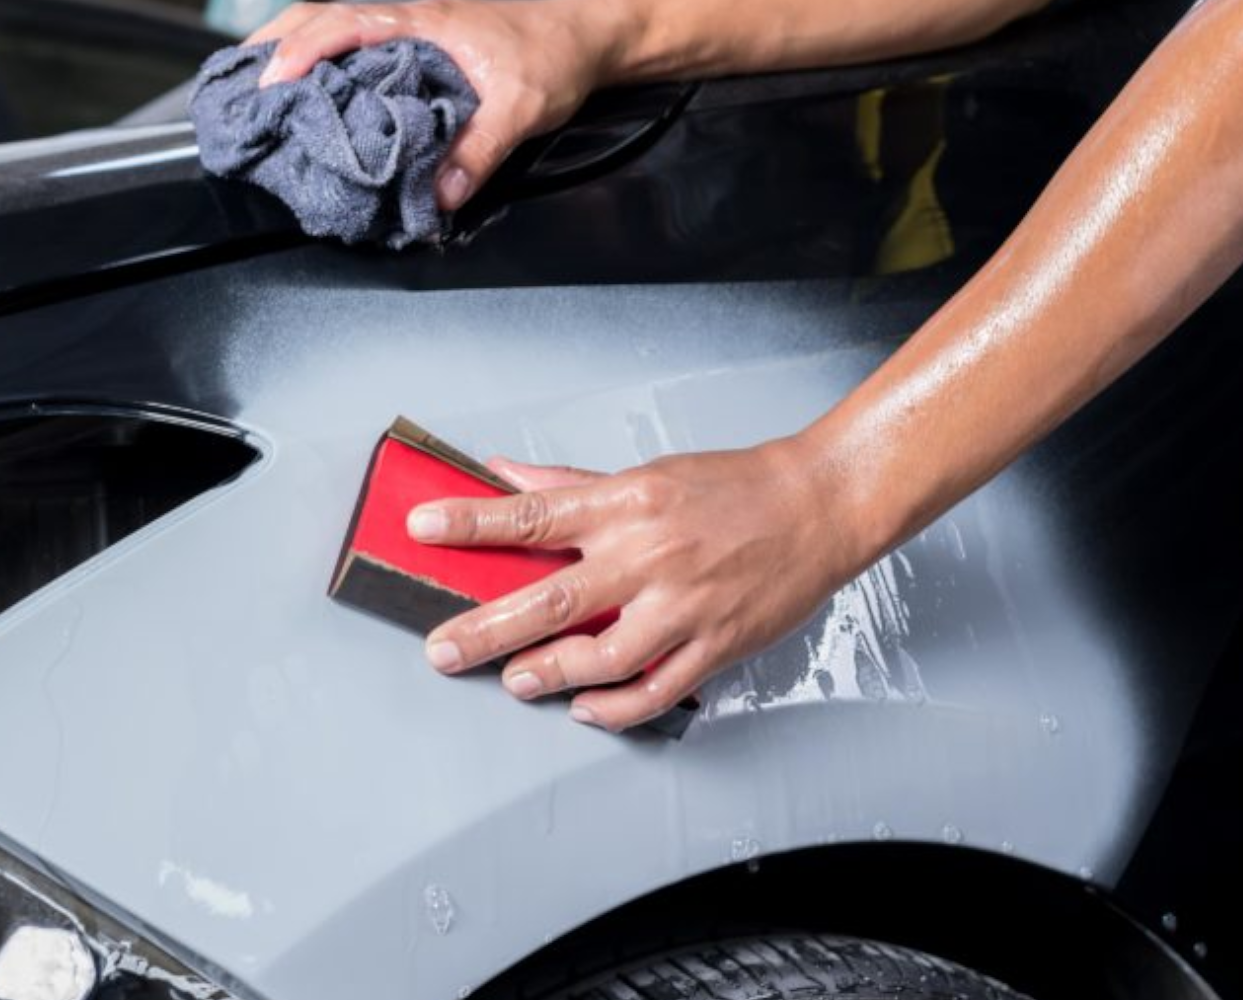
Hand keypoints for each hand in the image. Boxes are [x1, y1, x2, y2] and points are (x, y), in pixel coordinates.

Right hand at [246, 0, 620, 210]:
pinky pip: (358, 40)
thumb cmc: (556, 54)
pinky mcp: (420, 41)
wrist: (589, 32)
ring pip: (336, 23)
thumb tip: (437, 195)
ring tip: (254, 80)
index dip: (302, 51)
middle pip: (324, 16)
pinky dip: (324, 55)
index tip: (271, 82)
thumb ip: (478, 151)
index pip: (344, 24)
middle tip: (236, 81)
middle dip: (275, 43)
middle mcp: (409, 16)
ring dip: (294, 46)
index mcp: (423, 20)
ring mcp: (412, 26)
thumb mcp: (522, 107)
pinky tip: (310, 84)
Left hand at [405, 439, 871, 731]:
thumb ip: (570, 483)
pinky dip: (611, 708)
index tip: (422, 528)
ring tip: (514, 679)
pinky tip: (582, 707)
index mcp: (627, 504)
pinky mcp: (715, 645)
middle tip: (443, 650)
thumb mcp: (646, 472)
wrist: (819, 506)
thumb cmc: (734, 487)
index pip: (531, 515)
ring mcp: (683, 607)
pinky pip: (653, 691)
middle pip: (550, 600)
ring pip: (599, 658)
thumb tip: (502, 474)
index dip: (471, 523)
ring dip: (546, 674)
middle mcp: (649, 555)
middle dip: (486, 630)